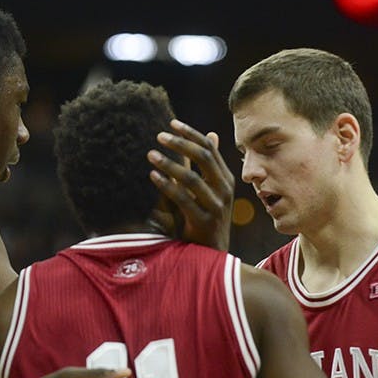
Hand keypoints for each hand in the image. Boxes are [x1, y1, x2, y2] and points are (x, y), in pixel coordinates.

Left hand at [148, 119, 233, 250]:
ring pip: (192, 178)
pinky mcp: (204, 222)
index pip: (209, 149)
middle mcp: (224, 190)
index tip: (171, 123)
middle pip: (203, 157)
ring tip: (150, 155)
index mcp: (226, 179)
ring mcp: (216, 206)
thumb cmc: (207, 217)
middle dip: (180, 144)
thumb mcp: (212, 188)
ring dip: (169, 164)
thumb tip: (211, 134)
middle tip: (159, 136)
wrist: (212, 253)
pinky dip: (166, 186)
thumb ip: (209, 164)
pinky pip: (183, 199)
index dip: (191, 133)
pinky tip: (152, 176)